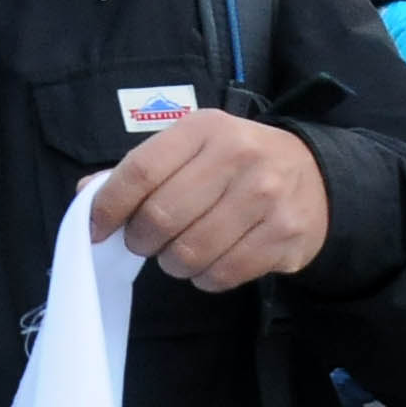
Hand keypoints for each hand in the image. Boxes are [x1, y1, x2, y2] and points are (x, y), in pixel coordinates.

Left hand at [85, 110, 329, 291]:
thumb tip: (88, 196)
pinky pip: (223, 273)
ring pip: (189, 252)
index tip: (96, 229)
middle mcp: (239, 157)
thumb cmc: (236, 164)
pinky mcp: (285, 236)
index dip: (108, 206)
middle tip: (145, 242)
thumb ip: (141, 170)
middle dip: (140, 240)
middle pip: (161, 217)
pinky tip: (209, 262)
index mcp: (205, 129)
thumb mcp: (191, 148)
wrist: (317, 176)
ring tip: (178, 253)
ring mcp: (267, 197)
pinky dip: (204, 277)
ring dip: (172, 263)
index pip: (140, 171)